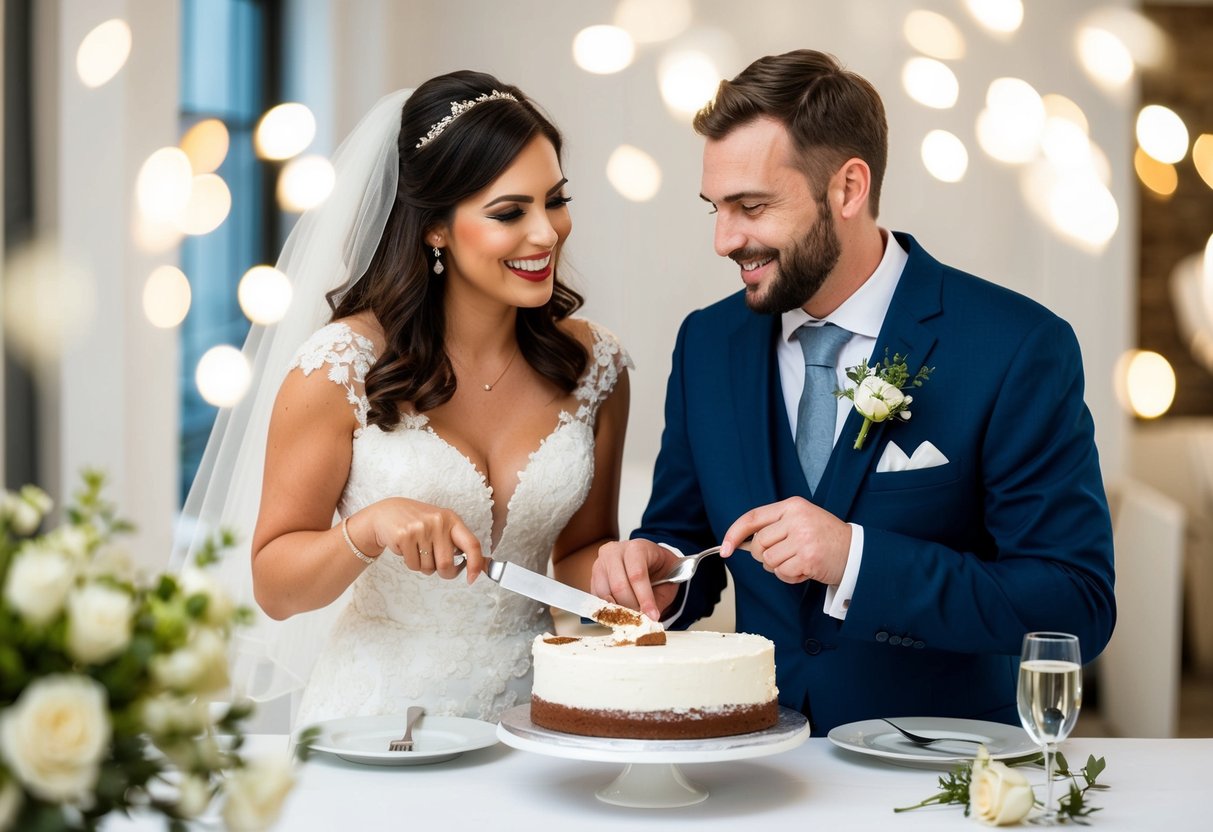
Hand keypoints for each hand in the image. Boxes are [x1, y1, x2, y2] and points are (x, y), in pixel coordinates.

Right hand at [355, 498, 484, 582]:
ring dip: (424, 566)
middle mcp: (438, 522)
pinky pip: (413, 565)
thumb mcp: (442, 525)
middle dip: (443, 572)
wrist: (388, 512)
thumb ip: (459, 543)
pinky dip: (410, 563)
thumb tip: (481, 566)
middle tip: (437, 567)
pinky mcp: (404, 536)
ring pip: (428, 568)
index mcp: (452, 519)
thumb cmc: (419, 522)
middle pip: (446, 564)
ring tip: (418, 549)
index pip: (472, 544)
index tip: (472, 578)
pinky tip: (407, 548)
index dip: (475, 564)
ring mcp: (420, 528)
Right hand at [591, 539, 681, 621]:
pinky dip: (608, 609)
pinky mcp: (593, 576)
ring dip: (618, 609)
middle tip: (641, 619)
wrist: (650, 561)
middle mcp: (614, 551)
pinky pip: (597, 598)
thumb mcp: (668, 581)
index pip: (637, 574)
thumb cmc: (659, 569)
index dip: (645, 598)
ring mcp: (600, 563)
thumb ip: (657, 601)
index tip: (652, 615)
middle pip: (618, 586)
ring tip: (632, 616)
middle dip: (631, 607)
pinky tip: (621, 611)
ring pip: (604, 593)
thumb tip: (647, 620)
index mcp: (636, 547)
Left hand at [722, 497, 851, 585]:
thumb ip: (774, 526)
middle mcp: (796, 518)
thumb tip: (741, 542)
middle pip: (758, 544)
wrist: (856, 552)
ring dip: (779, 568)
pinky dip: (790, 577)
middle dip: (765, 556)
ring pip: (768, 561)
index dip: (734, 534)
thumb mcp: (800, 520)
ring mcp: (803, 538)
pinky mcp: (808, 557)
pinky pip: (782, 573)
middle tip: (785, 555)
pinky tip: (804, 570)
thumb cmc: (825, 538)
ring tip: (798, 562)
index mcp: (792, 505)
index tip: (725, 548)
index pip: (752, 518)